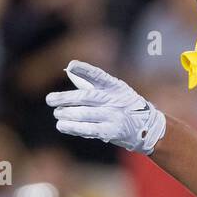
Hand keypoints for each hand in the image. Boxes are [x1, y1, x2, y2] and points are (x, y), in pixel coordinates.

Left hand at [46, 60, 166, 153]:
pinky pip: (89, 129)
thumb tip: (70, 70)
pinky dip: (73, 127)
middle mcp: (115, 100)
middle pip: (87, 97)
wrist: (146, 127)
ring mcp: (115, 116)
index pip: (99, 75)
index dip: (86, 70)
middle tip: (50, 99)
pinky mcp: (113, 131)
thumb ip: (92, 83)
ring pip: (85, 114)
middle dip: (66, 98)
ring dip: (67, 114)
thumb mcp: (113, 91)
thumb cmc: (124, 105)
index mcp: (115, 86)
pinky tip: (62, 125)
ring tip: (57, 114)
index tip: (72, 65)